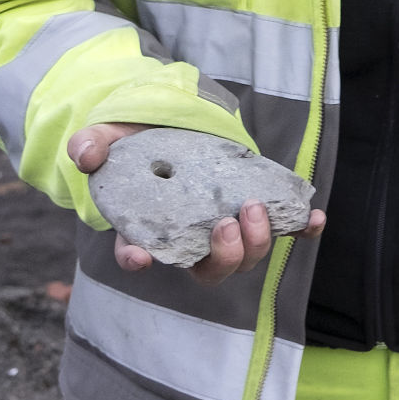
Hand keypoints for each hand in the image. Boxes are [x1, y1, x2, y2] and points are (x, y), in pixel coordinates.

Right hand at [68, 121, 325, 284]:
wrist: (174, 129)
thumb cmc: (136, 143)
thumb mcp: (108, 138)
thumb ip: (92, 144)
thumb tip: (84, 154)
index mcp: (146, 228)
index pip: (136, 253)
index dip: (137, 258)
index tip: (141, 258)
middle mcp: (190, 239)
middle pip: (209, 270)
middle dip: (224, 256)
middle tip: (226, 224)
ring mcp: (226, 228)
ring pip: (246, 256)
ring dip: (258, 242)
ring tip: (255, 207)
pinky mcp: (254, 212)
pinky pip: (284, 230)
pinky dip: (301, 229)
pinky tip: (314, 219)